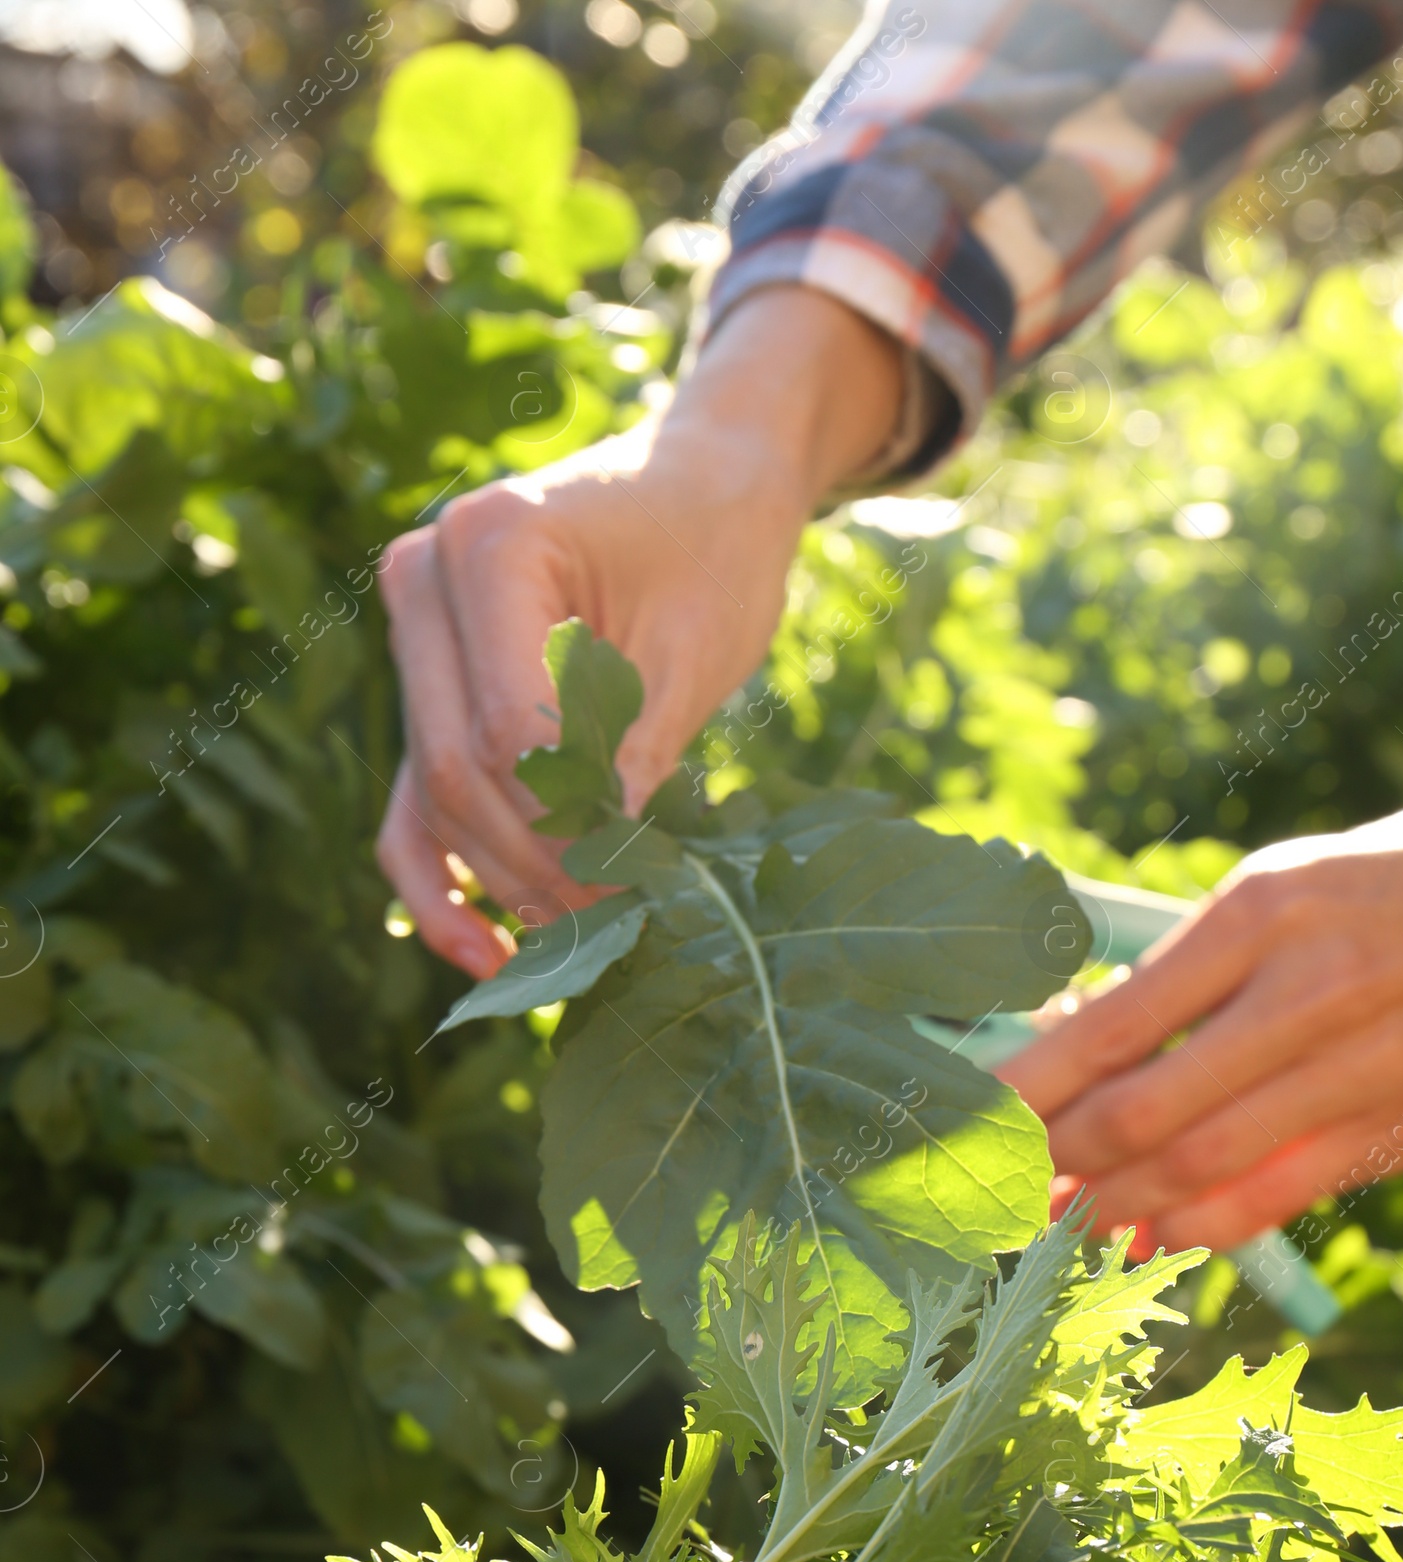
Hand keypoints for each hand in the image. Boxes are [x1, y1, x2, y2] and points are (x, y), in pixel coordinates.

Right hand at [377, 288, 903, 976]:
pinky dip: (442, 883)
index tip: (641, 880)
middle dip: (540, 862)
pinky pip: (413, 804)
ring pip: (437, 797)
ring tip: (587, 936)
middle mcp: (422, 579)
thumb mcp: (691, 653)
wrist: (700, 487)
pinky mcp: (426, 691)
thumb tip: (599, 877)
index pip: (511, 729)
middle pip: (462, 769)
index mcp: (488, 544)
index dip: (572, 823)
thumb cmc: (711, 551)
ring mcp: (412, 636)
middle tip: (618, 919)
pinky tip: (485, 955)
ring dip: (507, 881)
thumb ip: (633, 758)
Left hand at [1002, 798, 1402, 1252]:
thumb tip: (1088, 1038)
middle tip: (1002, 1184)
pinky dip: (1199, 1226)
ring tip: (1057, 1220)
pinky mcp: (1400, 1127)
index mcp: (1262, 910)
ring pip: (1200, 1166)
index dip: (1027, 1090)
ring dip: (1112, 1206)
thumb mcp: (1299, 877)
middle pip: (1141, 1111)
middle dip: (1055, 1164)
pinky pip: (1276, 1197)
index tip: (973, 1120)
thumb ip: (1201, 961)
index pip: (1112, 1023)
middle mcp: (1304, 992)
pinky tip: (1150, 1233)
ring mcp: (1357, 1070)